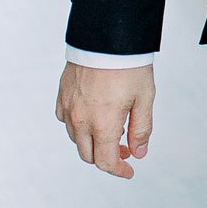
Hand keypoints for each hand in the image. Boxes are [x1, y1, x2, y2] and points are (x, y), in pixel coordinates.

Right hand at [55, 62, 154, 178]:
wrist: (107, 36)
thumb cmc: (129, 66)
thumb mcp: (145, 98)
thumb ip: (141, 129)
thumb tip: (138, 153)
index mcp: (103, 124)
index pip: (106, 162)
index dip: (119, 171)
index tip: (129, 171)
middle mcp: (81, 120)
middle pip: (89, 155)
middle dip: (107, 158)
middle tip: (124, 149)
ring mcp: (69, 107)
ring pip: (76, 139)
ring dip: (92, 142)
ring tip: (112, 129)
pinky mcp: (62, 95)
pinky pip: (65, 120)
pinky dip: (78, 126)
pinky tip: (92, 116)